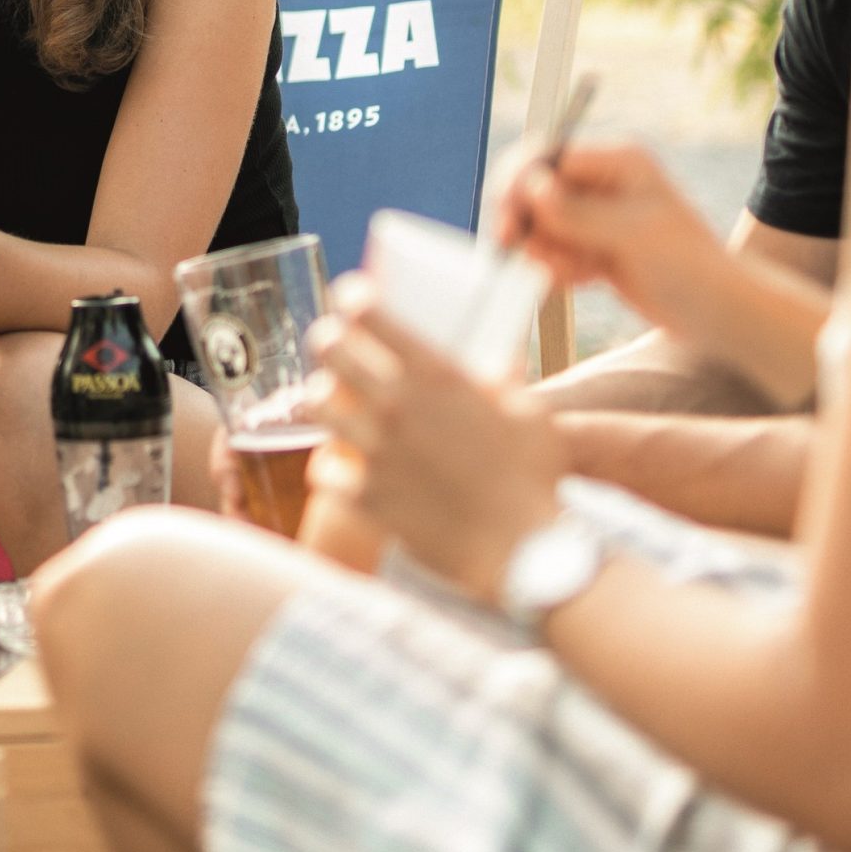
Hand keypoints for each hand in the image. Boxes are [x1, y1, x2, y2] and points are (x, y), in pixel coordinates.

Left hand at [306, 276, 566, 604]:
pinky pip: (322, 471)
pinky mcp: (365, 497)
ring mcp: (376, 451)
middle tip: (334, 346)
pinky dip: (328, 468)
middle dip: (329, 340)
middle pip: (331, 350)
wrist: (523, 553)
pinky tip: (340, 467)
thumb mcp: (529, 414)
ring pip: (315, 405)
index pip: (372, 314)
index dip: (354, 298)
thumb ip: (503, 380)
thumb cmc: (535, 480)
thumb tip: (496, 359)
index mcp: (437, 377)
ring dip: (322, 401)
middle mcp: (398, 406)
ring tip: (333, 406)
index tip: (352, 299)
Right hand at [493, 138, 734, 342]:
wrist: (716, 311)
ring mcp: (597, 217)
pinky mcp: (593, 248)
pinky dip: (559, 268)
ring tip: (575, 270)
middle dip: (527, 223)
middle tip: (517, 249)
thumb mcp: (631, 234)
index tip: (507, 221)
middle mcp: (603, 184)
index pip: (548, 159)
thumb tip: (530, 188)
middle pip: (535, 192)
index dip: (520, 186)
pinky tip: (585, 279)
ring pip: (540, 226)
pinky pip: (554, 252)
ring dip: (546, 251)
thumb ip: (577, 211)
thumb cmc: (688, 265)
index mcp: (617, 163)